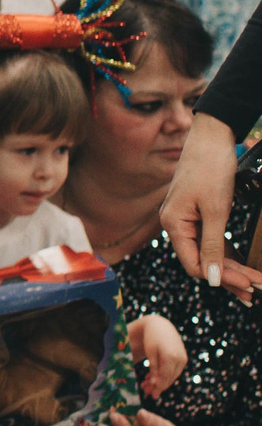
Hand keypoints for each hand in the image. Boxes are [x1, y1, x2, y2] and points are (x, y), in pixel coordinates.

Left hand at [129, 313, 186, 397]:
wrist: (160, 326)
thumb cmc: (151, 338)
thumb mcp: (150, 353)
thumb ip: (154, 369)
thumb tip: (155, 384)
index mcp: (170, 356)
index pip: (165, 377)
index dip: (158, 387)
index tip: (151, 395)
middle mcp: (180, 358)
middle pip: (169, 377)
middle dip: (158, 386)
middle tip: (147, 393)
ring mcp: (183, 358)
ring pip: (172, 375)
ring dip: (161, 382)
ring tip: (147, 385)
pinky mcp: (183, 358)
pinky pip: (174, 371)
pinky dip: (164, 375)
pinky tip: (153, 378)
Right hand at [160, 111, 249, 296]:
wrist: (212, 136)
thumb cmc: (210, 168)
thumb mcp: (215, 210)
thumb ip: (212, 245)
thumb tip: (212, 278)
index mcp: (173, 224)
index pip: (194, 264)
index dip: (221, 277)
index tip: (247, 286)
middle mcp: (176, 224)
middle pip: (202, 261)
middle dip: (231, 276)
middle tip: (256, 290)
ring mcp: (186, 219)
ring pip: (208, 252)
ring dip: (231, 267)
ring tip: (253, 283)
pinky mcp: (197, 213)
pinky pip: (211, 240)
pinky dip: (227, 252)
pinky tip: (243, 264)